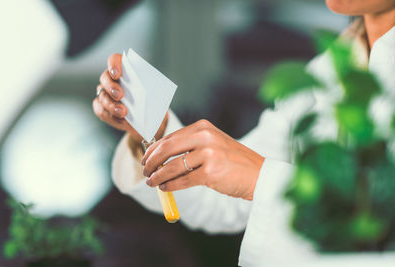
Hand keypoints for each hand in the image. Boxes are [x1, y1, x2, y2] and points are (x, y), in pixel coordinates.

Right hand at [92, 54, 167, 143]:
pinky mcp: (102, 107)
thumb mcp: (154, 92)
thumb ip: (148, 88)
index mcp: (124, 69)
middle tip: (120, 95)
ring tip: (123, 112)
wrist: (148, 117)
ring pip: (102, 96)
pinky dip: (111, 116)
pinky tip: (121, 120)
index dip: (114, 65)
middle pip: (105, 78)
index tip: (117, 74)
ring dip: (112, 105)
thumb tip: (147, 92)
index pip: (114, 60)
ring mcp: (104, 93)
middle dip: (112, 87)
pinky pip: (101, 111)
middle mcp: (110, 79)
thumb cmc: (150, 100)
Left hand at [141, 120, 264, 199]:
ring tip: (152, 182)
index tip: (146, 158)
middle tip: (145, 171)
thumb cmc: (233, 161)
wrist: (259, 174)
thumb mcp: (213, 144)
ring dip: (158, 176)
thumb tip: (160, 156)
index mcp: (203, 127)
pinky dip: (170, 185)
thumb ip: (189, 146)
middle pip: (167, 149)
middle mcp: (205, 137)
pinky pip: (183, 180)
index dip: (154, 149)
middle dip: (152, 162)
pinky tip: (164, 187)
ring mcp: (209, 154)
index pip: (170, 137)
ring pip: (173, 166)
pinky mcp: (211, 172)